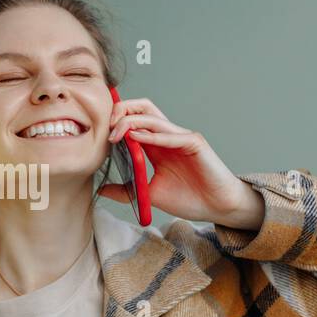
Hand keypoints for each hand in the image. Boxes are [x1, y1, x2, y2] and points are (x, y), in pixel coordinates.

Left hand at [98, 97, 264, 228]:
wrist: (217, 208)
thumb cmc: (189, 199)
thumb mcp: (149, 195)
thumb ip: (126, 190)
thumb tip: (101, 189)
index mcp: (156, 145)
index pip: (133, 120)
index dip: (115, 119)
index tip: (98, 133)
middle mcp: (167, 136)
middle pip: (142, 108)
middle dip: (121, 110)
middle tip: (106, 127)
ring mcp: (181, 137)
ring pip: (153, 117)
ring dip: (130, 122)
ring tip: (114, 134)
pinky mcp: (194, 143)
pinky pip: (170, 135)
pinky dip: (152, 135)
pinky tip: (135, 139)